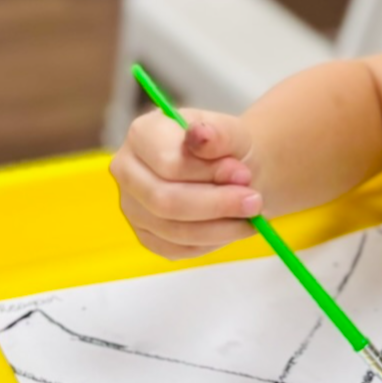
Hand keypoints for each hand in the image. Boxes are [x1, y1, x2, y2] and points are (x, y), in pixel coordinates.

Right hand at [109, 108, 262, 258]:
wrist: (232, 173)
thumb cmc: (227, 150)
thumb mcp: (232, 132)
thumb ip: (219, 134)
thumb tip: (201, 136)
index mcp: (142, 134)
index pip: (168, 164)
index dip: (210, 173)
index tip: (243, 174)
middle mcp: (127, 171)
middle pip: (165, 201)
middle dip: (217, 204)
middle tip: (254, 201)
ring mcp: (133, 207)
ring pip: (174, 230)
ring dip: (221, 227)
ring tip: (251, 214)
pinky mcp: (147, 237)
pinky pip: (178, 249)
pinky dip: (213, 241)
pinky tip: (233, 226)